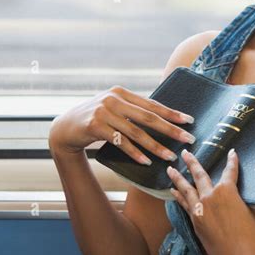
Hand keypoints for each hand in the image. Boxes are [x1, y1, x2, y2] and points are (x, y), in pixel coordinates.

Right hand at [48, 86, 194, 162]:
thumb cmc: (95, 118)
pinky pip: (120, 141)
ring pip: (136, 132)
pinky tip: (146, 161)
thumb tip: (161, 118)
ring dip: (155, 146)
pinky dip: (135, 152)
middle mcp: (114, 99)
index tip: (189, 121)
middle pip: (148, 117)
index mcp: (122, 92)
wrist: (65, 126)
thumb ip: (132, 110)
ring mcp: (104, 111)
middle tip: (187, 139)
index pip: (152, 104)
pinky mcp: (95, 126)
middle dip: (170, 129)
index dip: (171, 113)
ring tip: (169, 156)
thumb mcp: (113, 108)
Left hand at [167, 148, 254, 254]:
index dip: (232, 161)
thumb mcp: (253, 213)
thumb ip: (242, 202)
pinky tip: (174, 192)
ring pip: (186, 190)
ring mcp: (200, 211)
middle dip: (191, 162)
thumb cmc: (254, 237)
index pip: (230, 171)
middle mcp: (210, 197)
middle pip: (199, 175)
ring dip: (178, 178)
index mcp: (227, 191)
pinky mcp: (196, 224)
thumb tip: (237, 201)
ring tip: (170, 169)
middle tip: (185, 153)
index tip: (231, 153)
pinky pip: (185, 205)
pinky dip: (179, 197)